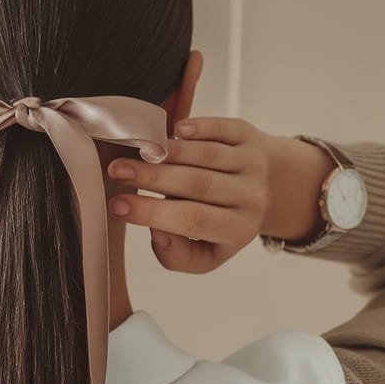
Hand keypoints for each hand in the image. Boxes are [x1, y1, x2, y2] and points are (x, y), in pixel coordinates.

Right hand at [107, 115, 274, 273]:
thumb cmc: (224, 224)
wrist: (267, 190)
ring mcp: (252, 163)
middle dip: (151, 176)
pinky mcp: (249, 135)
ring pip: (205, 155)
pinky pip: (221, 128)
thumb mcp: (205, 255)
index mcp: (238, 229)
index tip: (117, 205)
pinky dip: (198, 127)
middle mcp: (250, 196)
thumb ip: (177, 255)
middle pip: (197, 184)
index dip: (152, 212)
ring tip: (134, 152)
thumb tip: (156, 230)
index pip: (192, 220)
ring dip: (166, 151)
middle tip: (117, 171)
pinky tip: (174, 130)